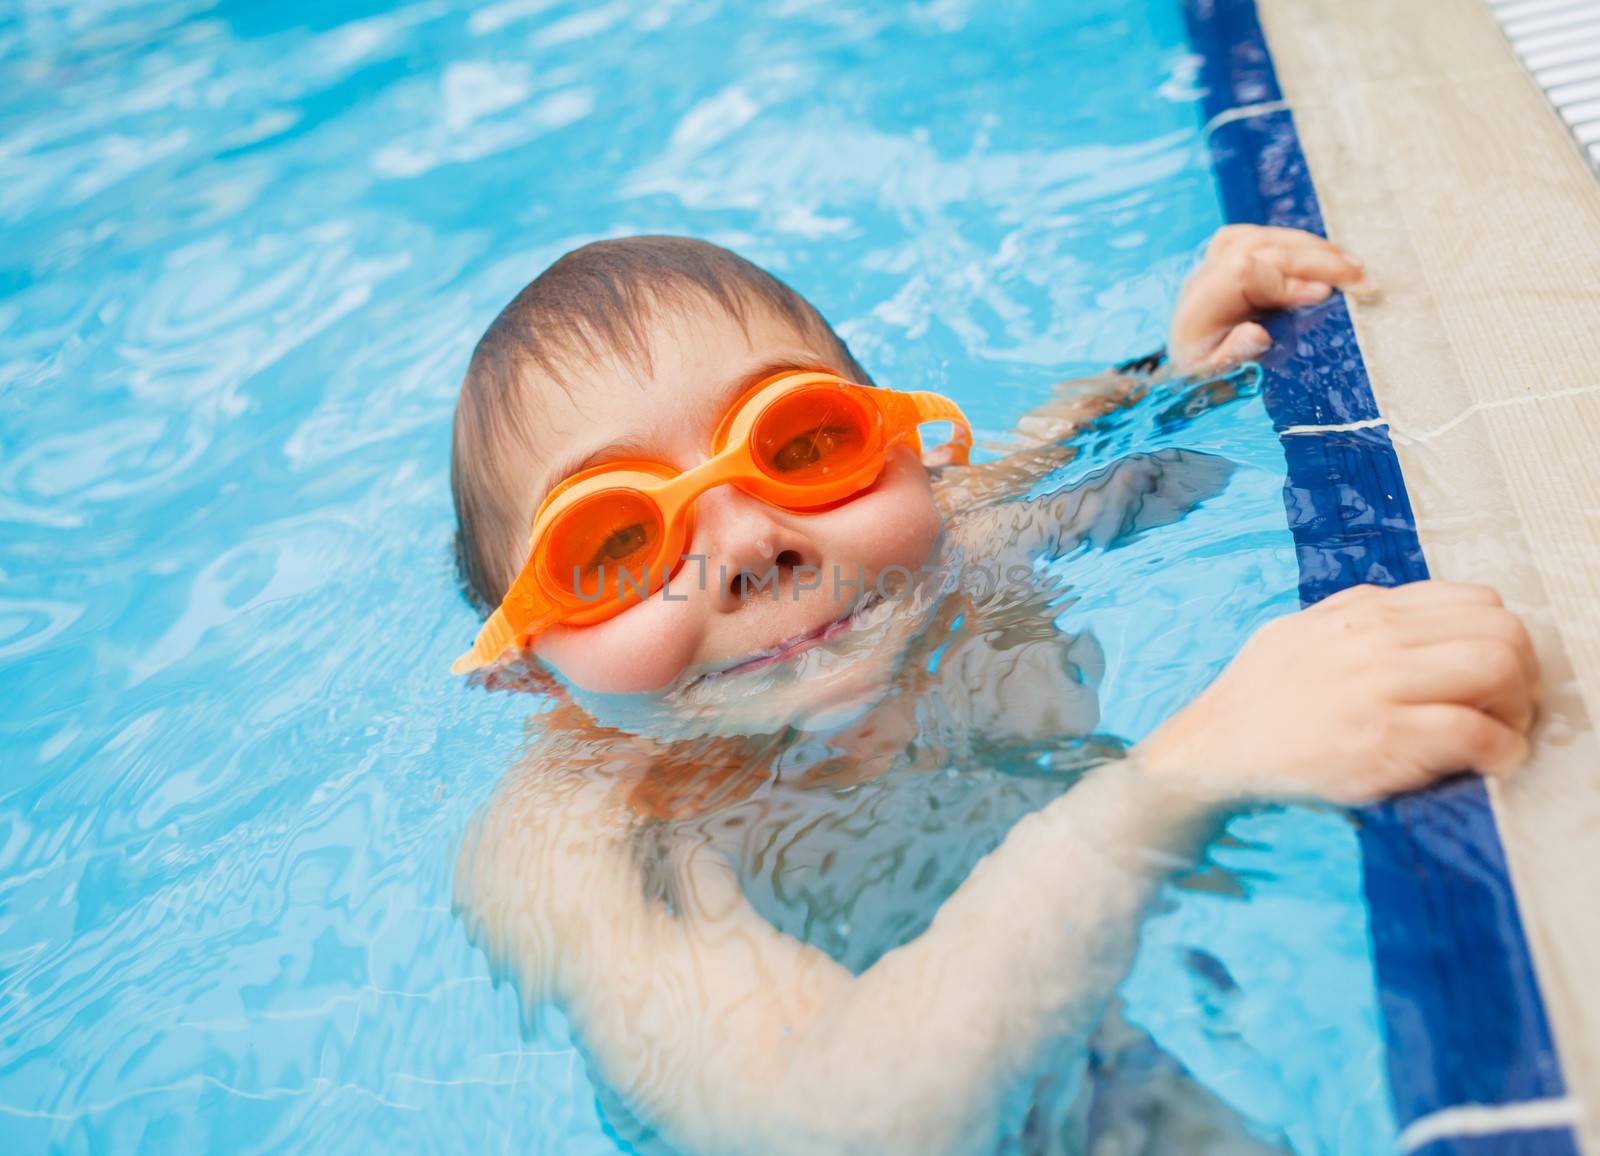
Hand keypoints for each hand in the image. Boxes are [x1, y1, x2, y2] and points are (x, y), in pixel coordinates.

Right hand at [1138, 582, 1538, 805]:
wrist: (1213, 752)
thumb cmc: (1256, 702)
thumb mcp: (1299, 633)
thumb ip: (1354, 619)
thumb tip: (1411, 617)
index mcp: (1362, 611)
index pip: (1476, 602)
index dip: (1501, 640)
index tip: (1492, 675)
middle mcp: (1377, 638)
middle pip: (1500, 631)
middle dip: (1520, 674)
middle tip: (1507, 709)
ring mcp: (1382, 686)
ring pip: (1498, 668)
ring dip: (1516, 708)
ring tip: (1498, 734)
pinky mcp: (1386, 739)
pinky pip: (1477, 733)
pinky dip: (1501, 752)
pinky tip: (1487, 764)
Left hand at [1168, 225, 1369, 374]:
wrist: (1181, 350)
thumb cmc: (1200, 366)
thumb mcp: (1210, 375)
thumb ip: (1233, 356)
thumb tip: (1258, 334)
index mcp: (1200, 303)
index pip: (1246, 273)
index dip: (1288, 281)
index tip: (1324, 296)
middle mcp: (1206, 273)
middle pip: (1264, 250)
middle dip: (1315, 262)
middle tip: (1358, 278)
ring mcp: (1215, 257)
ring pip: (1269, 238)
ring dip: (1315, 249)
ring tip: (1353, 266)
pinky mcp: (1228, 250)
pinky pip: (1267, 237)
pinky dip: (1300, 244)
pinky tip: (1329, 256)